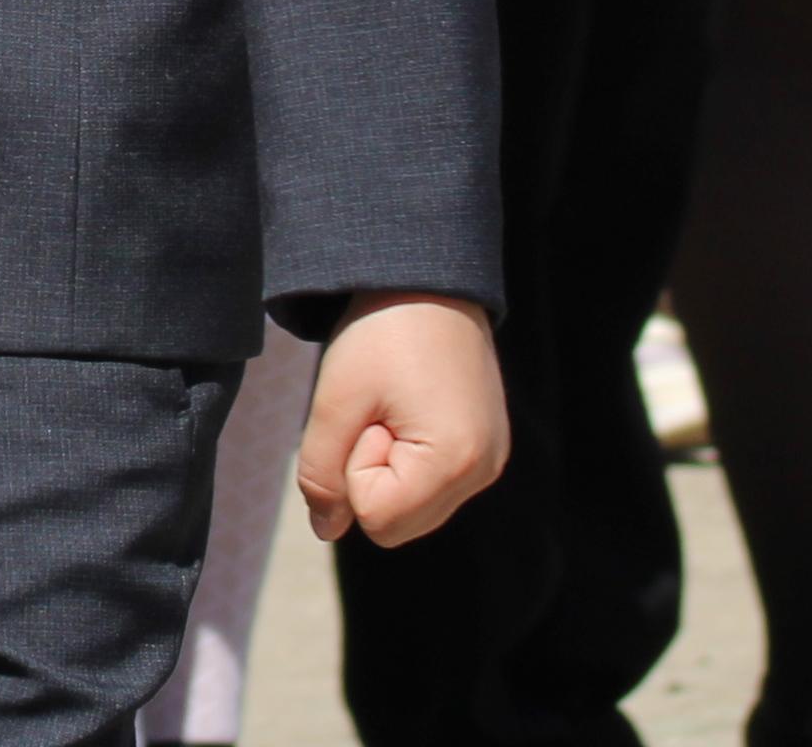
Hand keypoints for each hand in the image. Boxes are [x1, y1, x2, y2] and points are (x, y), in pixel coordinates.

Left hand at [300, 296, 509, 547]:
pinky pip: (430, 486)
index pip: (376, 519)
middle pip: (396, 524)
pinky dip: (407, 458)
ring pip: (411, 509)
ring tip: (395, 406)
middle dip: (370, 472)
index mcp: (455, 462)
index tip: (368, 413)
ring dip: (388, 465)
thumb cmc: (379, 334)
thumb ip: (321, 473)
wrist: (429, 281)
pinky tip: (410, 409)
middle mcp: (483, 472)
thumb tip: (327, 530)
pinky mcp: (486, 452)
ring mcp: (489, 463)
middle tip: (379, 410)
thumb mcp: (335, 400)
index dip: (353, 468)